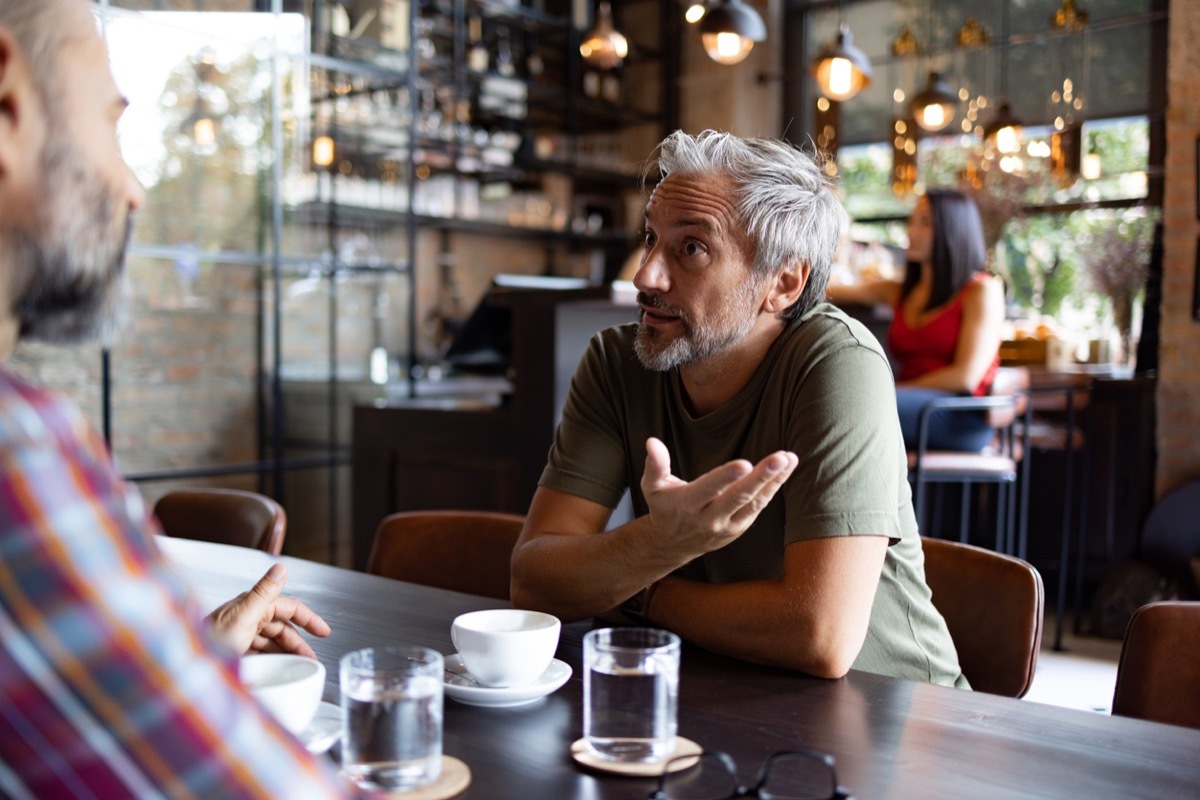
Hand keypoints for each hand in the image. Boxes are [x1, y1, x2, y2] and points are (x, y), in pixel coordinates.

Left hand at [207, 563, 330, 657]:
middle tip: (311, 658)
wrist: (188, 667)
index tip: (323, 631)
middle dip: (298, 642)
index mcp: (252, 605)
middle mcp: (247, 616)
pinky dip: (272, 660)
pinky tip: (275, 669)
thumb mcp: (242, 617)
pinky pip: (260, 653)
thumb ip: (264, 592)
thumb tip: (280, 568)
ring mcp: (240, 633)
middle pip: (282, 627)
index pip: (289, 607)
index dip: (308, 618)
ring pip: (272, 641)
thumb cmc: (209, 643)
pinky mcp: (234, 649)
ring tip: (297, 666)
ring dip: (287, 652)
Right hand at [639, 436, 797, 560]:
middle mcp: (708, 518)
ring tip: (789, 459)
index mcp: (686, 505)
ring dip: (774, 481)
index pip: (708, 489)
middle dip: (760, 478)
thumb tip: (652, 442)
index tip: (744, 463)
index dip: (725, 477)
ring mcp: (727, 525)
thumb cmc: (664, 507)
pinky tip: (786, 468)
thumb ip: (655, 465)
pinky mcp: (740, 527)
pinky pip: (759, 507)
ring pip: (755, 503)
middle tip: (779, 459)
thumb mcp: (652, 487)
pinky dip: (773, 487)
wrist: (672, 544)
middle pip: (738, 497)